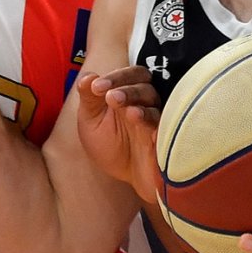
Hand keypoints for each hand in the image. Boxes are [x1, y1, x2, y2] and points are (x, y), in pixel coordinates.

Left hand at [77, 66, 161, 201]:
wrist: (127, 178)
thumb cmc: (111, 146)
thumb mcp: (91, 121)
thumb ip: (88, 98)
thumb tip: (87, 77)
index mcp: (128, 93)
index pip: (129, 74)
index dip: (114, 77)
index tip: (96, 86)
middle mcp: (145, 102)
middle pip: (144, 83)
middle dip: (126, 87)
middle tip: (110, 96)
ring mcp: (156, 119)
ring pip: (153, 101)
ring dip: (136, 100)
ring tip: (123, 107)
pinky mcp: (165, 138)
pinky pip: (164, 126)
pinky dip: (153, 123)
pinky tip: (139, 121)